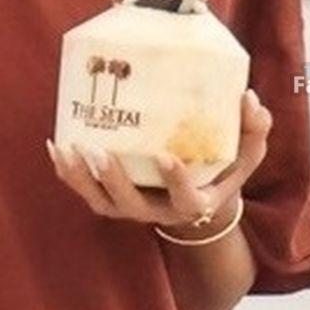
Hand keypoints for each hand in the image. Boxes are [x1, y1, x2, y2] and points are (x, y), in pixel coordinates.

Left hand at [48, 87, 272, 233]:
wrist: (197, 197)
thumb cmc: (221, 168)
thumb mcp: (245, 154)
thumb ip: (253, 129)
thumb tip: (249, 98)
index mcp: (194, 203)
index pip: (186, 200)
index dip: (175, 181)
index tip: (166, 156)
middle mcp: (158, 212)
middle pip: (131, 204)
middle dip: (114, 180)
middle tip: (101, 152)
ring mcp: (130, 208)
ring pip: (100, 200)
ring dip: (81, 177)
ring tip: (68, 147)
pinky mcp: (110, 200)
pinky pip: (84, 189)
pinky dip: (67, 171)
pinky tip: (57, 144)